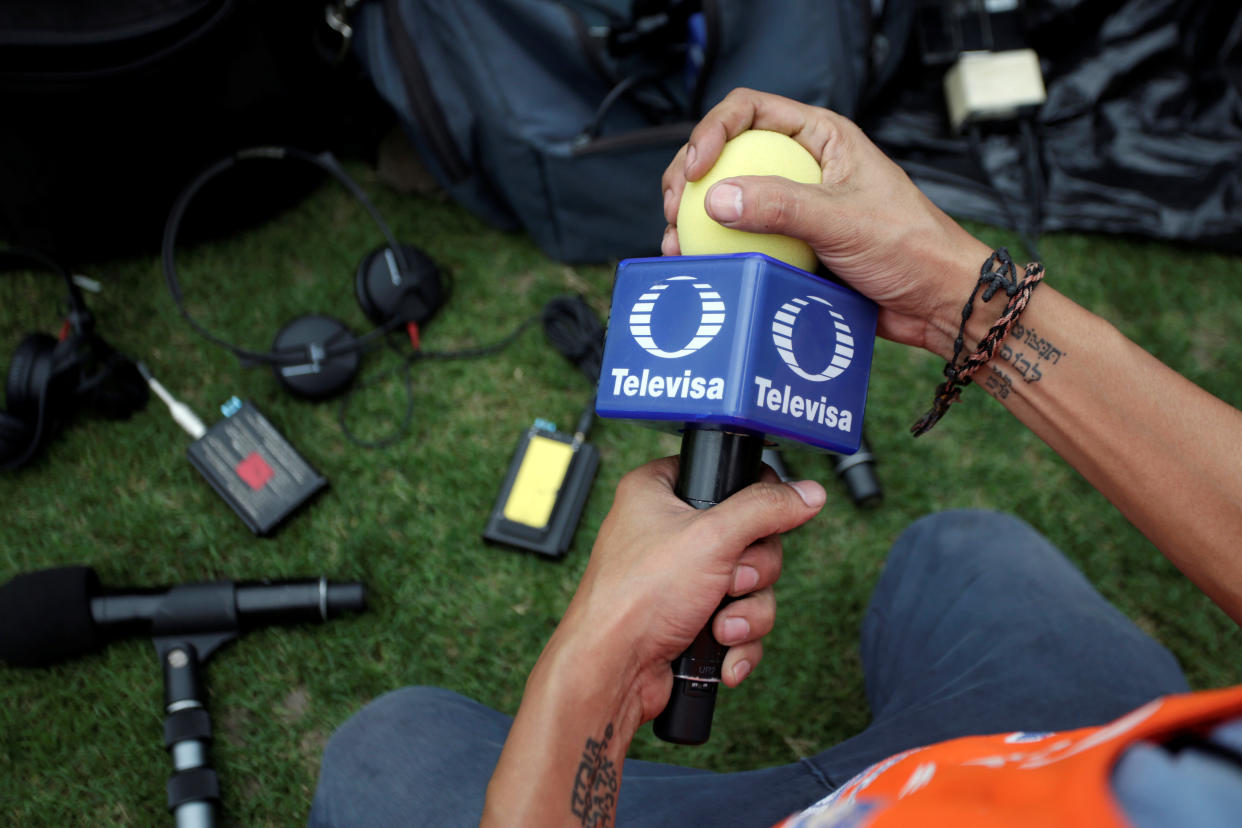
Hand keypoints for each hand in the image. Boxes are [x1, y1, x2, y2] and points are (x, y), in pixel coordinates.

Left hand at [558, 457, 825, 724]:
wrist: (612, 671)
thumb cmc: (635, 597)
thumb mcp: (712, 537)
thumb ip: (766, 509)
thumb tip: (807, 493)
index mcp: (658, 492)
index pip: (722, 474)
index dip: (750, 498)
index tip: (759, 518)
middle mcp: (668, 530)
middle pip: (750, 536)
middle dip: (751, 572)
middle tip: (731, 581)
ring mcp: (680, 577)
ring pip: (749, 584)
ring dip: (746, 611)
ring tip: (721, 626)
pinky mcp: (690, 617)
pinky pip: (737, 618)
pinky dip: (737, 639)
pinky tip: (725, 654)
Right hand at [661, 87, 992, 358]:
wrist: (937, 302)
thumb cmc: (912, 248)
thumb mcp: (843, 219)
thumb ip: (779, 206)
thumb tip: (716, 197)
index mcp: (822, 139)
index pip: (750, 111)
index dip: (712, 131)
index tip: (696, 169)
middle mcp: (804, 168)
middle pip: (728, 155)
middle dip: (692, 177)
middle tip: (675, 209)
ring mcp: (795, 209)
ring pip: (729, 201)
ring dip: (696, 219)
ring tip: (677, 240)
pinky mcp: (791, 247)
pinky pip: (743, 242)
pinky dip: (717, 252)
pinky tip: (700, 264)